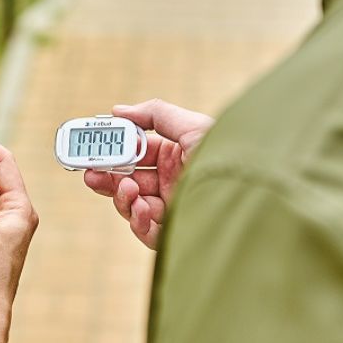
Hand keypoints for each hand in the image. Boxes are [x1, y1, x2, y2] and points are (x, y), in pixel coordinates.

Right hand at [84, 99, 213, 249]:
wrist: (253, 192)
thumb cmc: (228, 155)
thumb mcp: (192, 125)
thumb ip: (154, 115)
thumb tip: (117, 111)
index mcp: (176, 156)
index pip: (135, 153)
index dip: (113, 151)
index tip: (92, 147)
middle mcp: (173, 182)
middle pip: (128, 180)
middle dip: (107, 177)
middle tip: (90, 173)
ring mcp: (174, 208)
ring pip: (132, 206)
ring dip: (122, 197)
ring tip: (127, 188)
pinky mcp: (177, 232)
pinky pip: (148, 232)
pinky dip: (139, 220)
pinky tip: (142, 208)